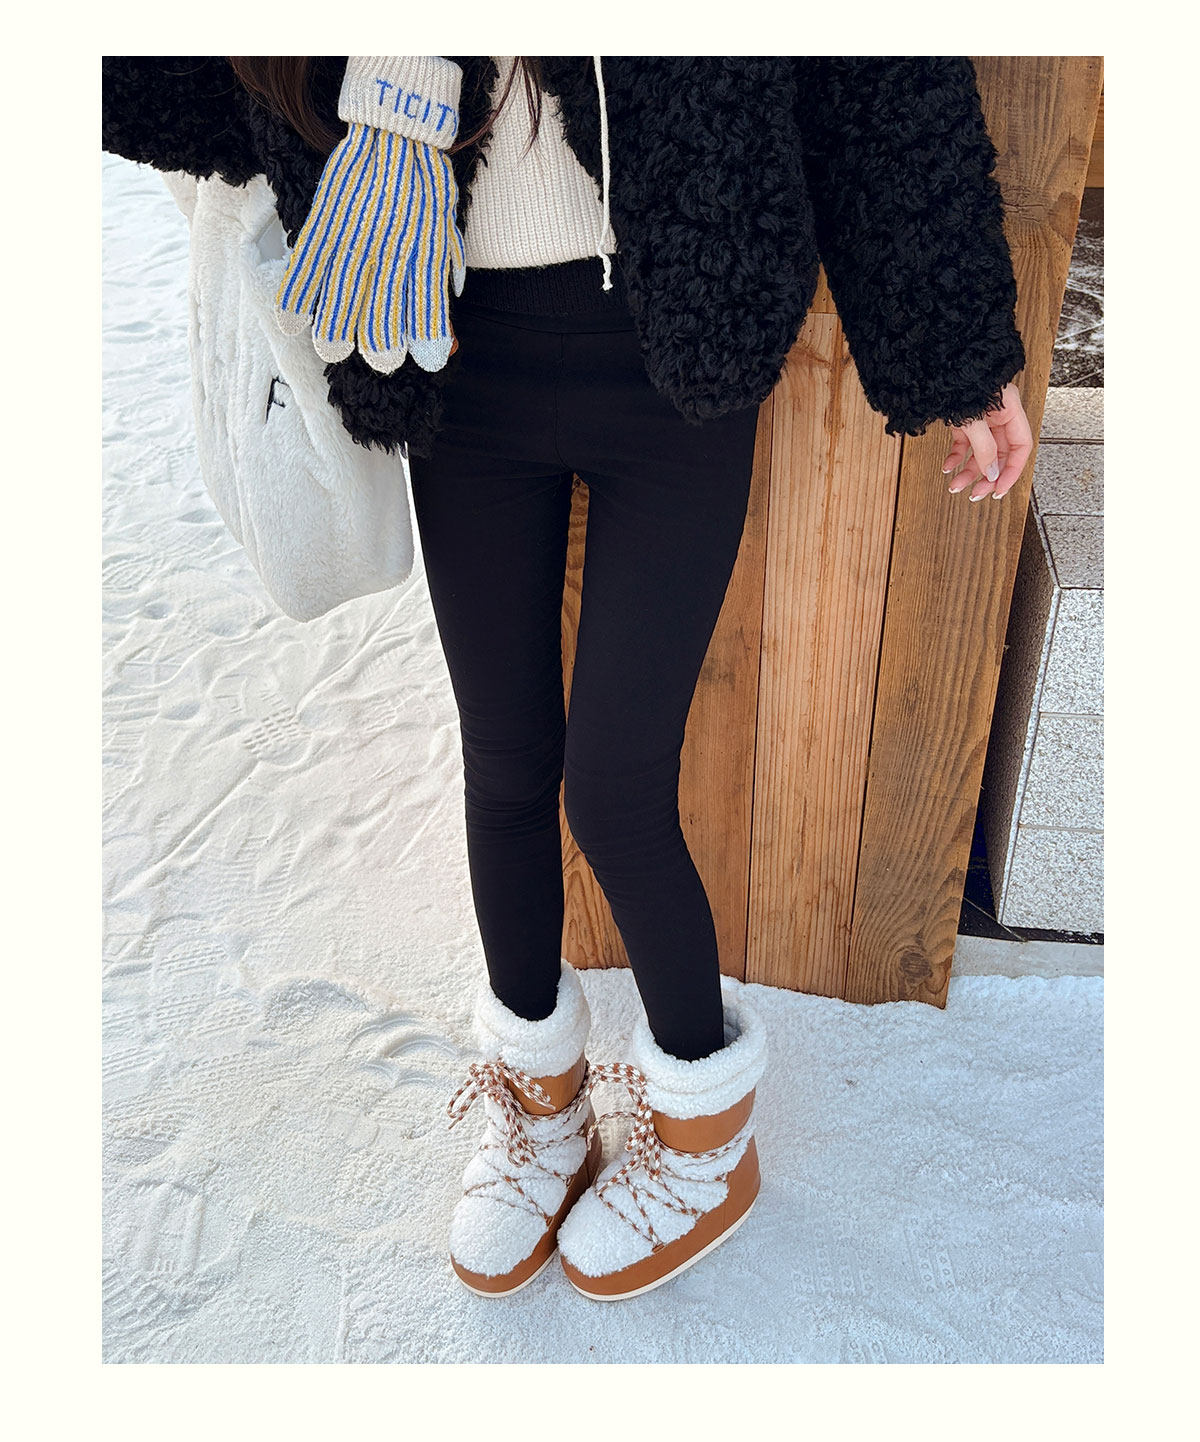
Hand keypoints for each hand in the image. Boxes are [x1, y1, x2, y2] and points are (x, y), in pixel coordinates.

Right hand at [276, 127, 464, 373]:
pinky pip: (307, 260)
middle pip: (383, 296)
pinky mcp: (326, 218)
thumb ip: (447, 256)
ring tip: (332, 349)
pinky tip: (290, 323)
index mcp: (423, 243)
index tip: (429, 361)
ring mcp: (355, 230)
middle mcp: (390, 241)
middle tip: (380, 363)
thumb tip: (455, 293)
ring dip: (336, 321)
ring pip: (343, 283)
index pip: (427, 295)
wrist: (397, 123)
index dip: (429, 330)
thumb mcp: (445, 216)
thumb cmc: (426, 177)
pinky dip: (296, 292)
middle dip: (381, 335)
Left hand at [941, 383, 1033, 501]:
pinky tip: (948, 467)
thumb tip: (991, 474)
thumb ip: (984, 447)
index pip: (1021, 447)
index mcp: (1010, 409)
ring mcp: (980, 417)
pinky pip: (963, 444)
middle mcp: (997, 414)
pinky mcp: (962, 419)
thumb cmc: (959, 381)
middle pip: (999, 454)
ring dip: (968, 472)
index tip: (999, 489)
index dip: (1012, 471)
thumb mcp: (974, 419)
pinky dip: (956, 457)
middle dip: (987, 476)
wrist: (937, 364)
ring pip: (979, 452)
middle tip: (976, 493)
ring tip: (955, 486)